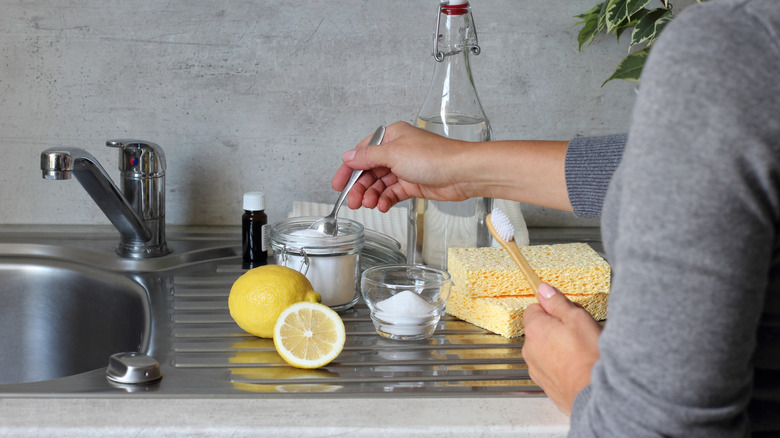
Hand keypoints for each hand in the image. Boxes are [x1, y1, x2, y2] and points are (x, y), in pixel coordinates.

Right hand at [332, 121, 475, 211]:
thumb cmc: (434, 157)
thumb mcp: (393, 154)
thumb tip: (348, 157)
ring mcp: (406, 168)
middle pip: (370, 170)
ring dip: (372, 195)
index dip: (348, 169)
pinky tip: (382, 206)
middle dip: (360, 187)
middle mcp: (397, 151)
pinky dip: (386, 200)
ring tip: (369, 205)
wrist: (461, 173)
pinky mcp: (414, 184)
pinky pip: (393, 193)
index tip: (338, 184)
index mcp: (391, 137)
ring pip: (380, 184)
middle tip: (353, 201)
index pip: (362, 152)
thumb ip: (368, 157)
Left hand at [522, 283, 602, 414]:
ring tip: (580, 351)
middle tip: (578, 332)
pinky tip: (577, 366)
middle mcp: (530, 349)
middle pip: (539, 329)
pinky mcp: (545, 383)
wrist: (595, 394)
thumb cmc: (589, 357)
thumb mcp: (577, 319)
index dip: (552, 309)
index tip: (566, 313)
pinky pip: (550, 367)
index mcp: (535, 329)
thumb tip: (544, 290)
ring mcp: (536, 368)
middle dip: (555, 328)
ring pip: (545, 349)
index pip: (534, 308)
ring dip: (558, 347)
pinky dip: (561, 365)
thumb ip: (557, 303)